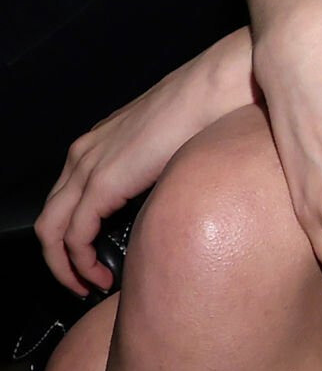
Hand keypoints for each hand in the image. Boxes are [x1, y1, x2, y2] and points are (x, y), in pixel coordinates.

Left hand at [36, 31, 255, 293]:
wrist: (221, 84)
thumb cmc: (213, 106)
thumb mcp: (176, 142)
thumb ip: (161, 167)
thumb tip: (170, 196)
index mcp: (102, 141)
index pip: (68, 198)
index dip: (75, 235)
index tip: (98, 257)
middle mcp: (85, 151)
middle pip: (50, 217)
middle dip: (61, 258)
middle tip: (85, 282)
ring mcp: (89, 165)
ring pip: (50, 231)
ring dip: (65, 267)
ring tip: (89, 286)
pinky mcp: (101, 182)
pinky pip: (73, 236)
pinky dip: (79, 263)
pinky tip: (101, 276)